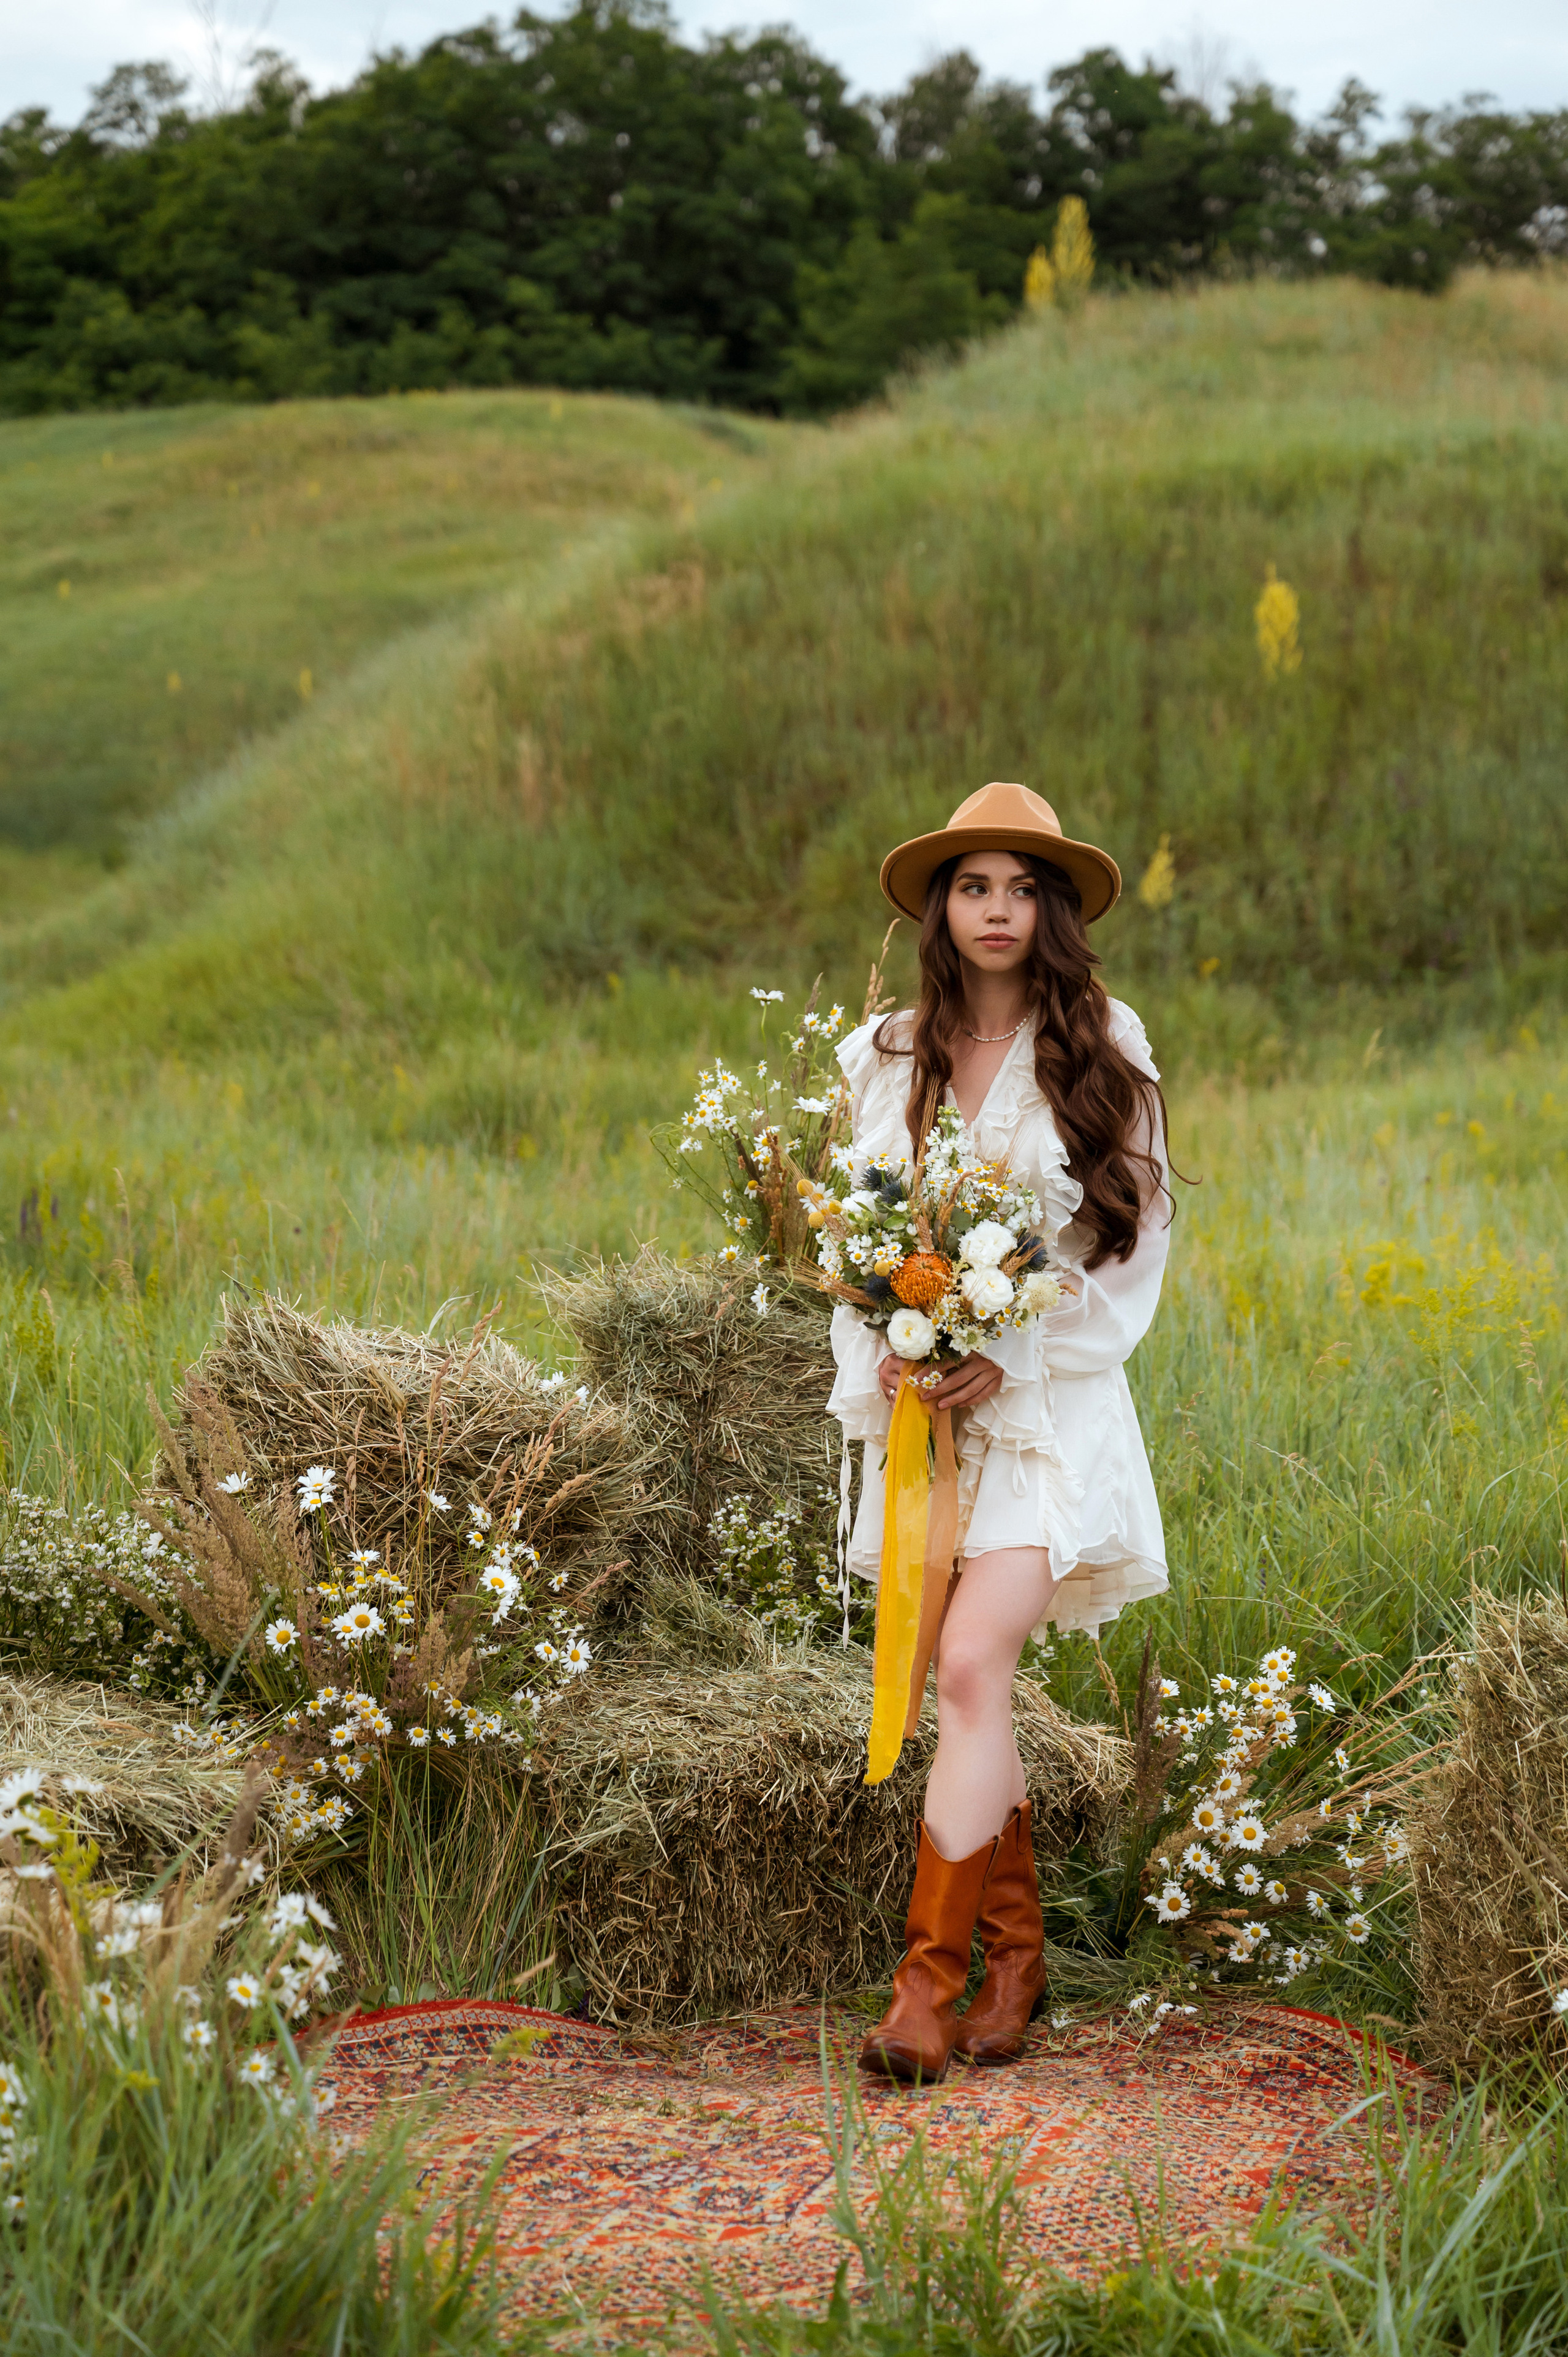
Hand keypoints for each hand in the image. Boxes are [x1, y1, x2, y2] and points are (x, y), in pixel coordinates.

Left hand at [877, 1353, 1003, 1409]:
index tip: (917, 1379)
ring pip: (970, 1389)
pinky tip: (960, 1405)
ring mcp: (992, 1372)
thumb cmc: (984, 1342)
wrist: (1011, 1344)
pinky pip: (983, 1394)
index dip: (932, 1371)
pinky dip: (972, 1400)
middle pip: (957, 1379)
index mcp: (971, 1349)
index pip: (948, 1362)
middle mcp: (982, 1361)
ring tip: (940, 1405)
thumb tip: (930, 1360)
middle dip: (939, 1389)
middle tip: (925, 1397)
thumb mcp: (968, 1342)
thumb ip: (953, 1351)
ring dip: (954, 1399)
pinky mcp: (999, 1379)